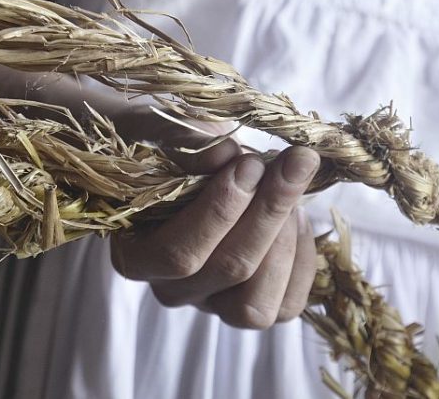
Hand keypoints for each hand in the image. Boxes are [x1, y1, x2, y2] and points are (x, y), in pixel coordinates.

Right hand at [109, 108, 319, 328]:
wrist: (186, 160)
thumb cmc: (167, 145)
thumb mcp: (164, 131)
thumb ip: (187, 142)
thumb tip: (226, 155)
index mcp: (135, 254)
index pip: (177, 254)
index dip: (220, 211)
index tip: (251, 161)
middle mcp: (169, 288)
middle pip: (226, 269)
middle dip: (268, 211)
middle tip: (295, 161)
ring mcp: (211, 303)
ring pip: (256, 303)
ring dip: (285, 239)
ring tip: (293, 185)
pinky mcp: (251, 307)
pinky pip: (286, 306)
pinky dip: (303, 261)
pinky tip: (299, 215)